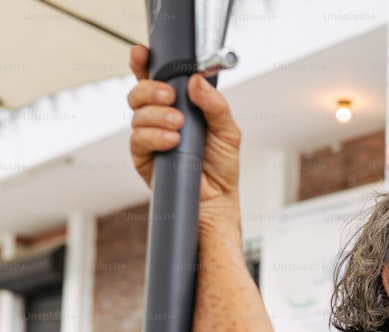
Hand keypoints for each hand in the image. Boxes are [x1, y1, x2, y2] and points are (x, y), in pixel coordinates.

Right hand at [126, 45, 241, 224]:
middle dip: (151, 90)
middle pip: (140, 92)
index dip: (144, 64)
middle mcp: (160, 118)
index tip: (142, 54)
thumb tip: (197, 81)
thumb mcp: (228, 131)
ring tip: (179, 126)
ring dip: (157, 115)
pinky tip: (172, 141)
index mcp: (179, 106)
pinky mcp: (143, 157)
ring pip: (137, 114)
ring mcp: (149, 137)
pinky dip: (154, 136)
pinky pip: (138, 139)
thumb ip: (215, 105)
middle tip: (171, 97)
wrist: (217, 199)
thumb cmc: (221, 165)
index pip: (156, 79)